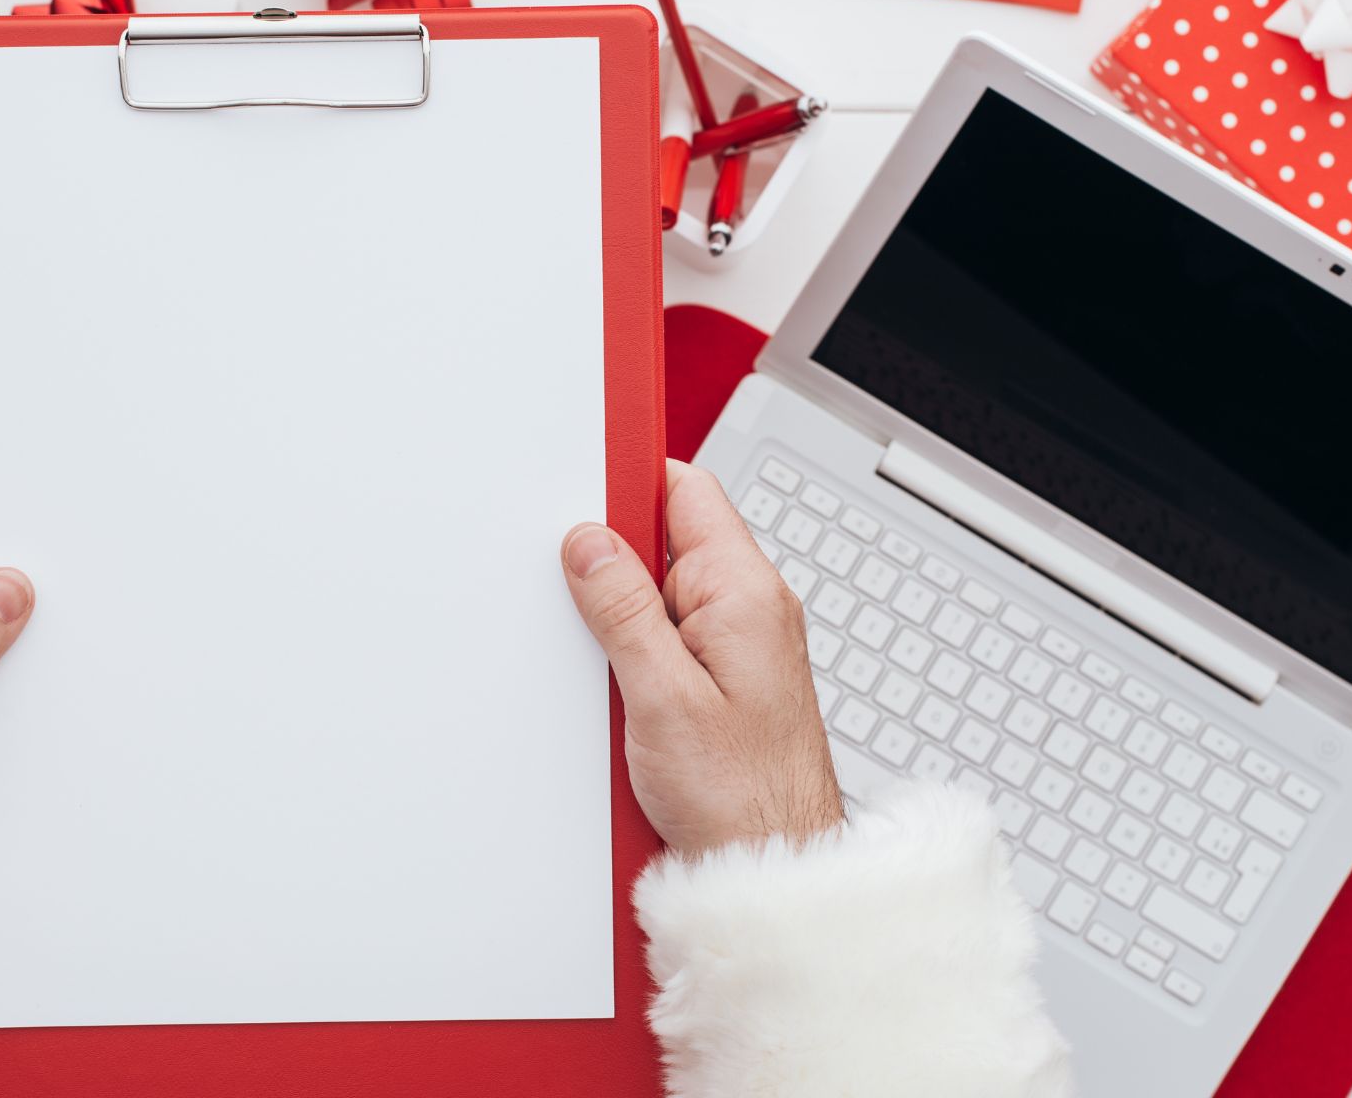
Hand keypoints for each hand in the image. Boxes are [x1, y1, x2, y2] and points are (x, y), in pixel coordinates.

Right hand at [561, 459, 841, 853]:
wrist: (772, 867)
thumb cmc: (743, 798)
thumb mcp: (662, 696)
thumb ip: (623, 610)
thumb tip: (590, 544)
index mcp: (744, 594)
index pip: (686, 492)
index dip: (630, 483)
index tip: (580, 495)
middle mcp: (750, 609)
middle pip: (667, 541)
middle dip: (615, 564)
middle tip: (584, 606)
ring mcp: (740, 644)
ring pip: (661, 596)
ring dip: (623, 620)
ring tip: (613, 672)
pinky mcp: (725, 680)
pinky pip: (669, 641)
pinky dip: (637, 657)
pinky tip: (624, 696)